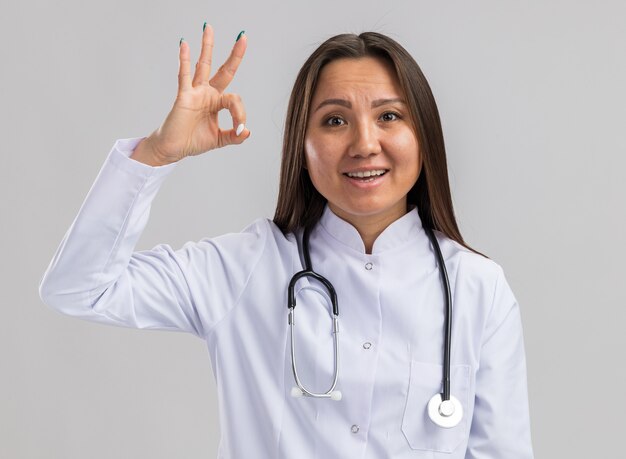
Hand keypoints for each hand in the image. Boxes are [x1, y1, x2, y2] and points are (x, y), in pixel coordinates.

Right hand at [133, 24, 249, 164]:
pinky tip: (185, 44)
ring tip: (208, 27)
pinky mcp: (184, 96)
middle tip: (242, 36)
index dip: (240, 114)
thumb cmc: (193, 141)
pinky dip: (184, 60)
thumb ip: (234, 137)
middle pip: (224, 70)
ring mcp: (195, 92)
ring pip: (203, 65)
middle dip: (234, 54)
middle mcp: (207, 93)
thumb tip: (246, 132)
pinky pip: (184, 75)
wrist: (174, 148)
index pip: (235, 100)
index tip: (239, 129)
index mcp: (217, 102)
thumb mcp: (220, 140)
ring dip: (207, 46)